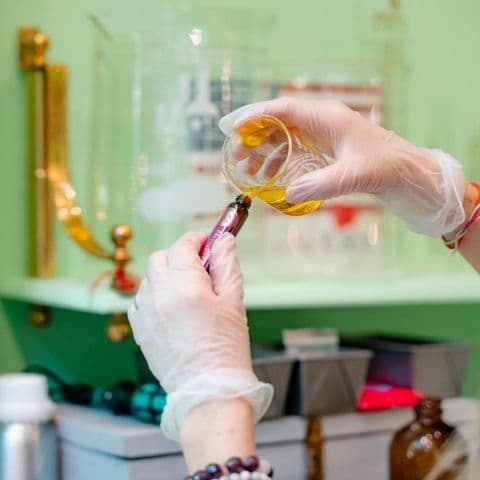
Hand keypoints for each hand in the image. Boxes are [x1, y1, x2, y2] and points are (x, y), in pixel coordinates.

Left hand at [128, 231, 271, 440]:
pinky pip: (141, 299)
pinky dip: (154, 295)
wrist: (209, 390)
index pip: (184, 245)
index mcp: (186, 287)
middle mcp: (160, 296)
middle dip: (180, 255)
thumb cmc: (226, 348)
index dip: (197, 238)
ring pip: (149, 277)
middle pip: (161, 257)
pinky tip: (172, 308)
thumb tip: (224, 239)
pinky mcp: (139, 329)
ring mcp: (145, 313)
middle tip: (199, 267)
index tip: (208, 240)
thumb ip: (227, 264)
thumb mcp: (234, 301)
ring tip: (187, 292)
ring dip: (166, 275)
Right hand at [219, 98, 464, 236]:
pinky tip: (269, 174)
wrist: (408, 175)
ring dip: (264, 150)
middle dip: (254, 137)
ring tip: (248, 170)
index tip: (233, 127)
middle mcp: (322, 121)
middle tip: (237, 157)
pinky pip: (294, 148)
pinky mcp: (326, 148)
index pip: (284, 109)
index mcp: (328, 118)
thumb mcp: (354, 176)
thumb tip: (288, 194)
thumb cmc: (386, 169)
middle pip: (279, 122)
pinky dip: (278, 159)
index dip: (255, 116)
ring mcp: (323, 134)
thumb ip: (321, 184)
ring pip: (284, 135)